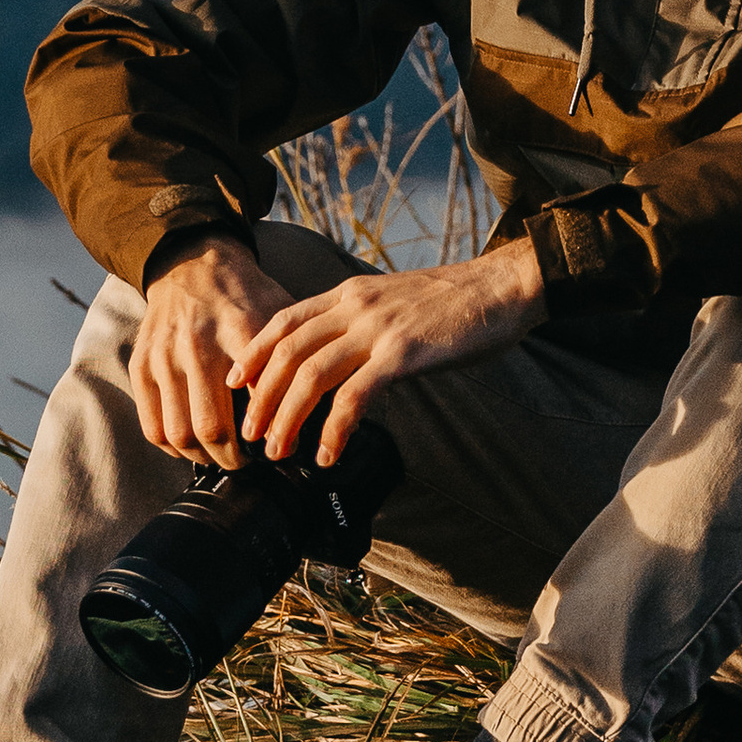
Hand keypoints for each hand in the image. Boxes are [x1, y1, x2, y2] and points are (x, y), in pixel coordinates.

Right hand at [132, 237, 294, 467]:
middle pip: (213, 428)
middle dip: (235, 458)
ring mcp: (164, 357)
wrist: (192, 263)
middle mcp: (198, 345)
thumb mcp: (281, 312)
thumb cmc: (245, 294)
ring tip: (221, 456)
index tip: (284, 445)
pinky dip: (173, 448)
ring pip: (180, 433)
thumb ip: (296, 354)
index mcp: (241, 329)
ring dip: (204, 457)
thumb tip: (322, 405)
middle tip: (249, 461)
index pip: (259, 398)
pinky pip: (152, 427)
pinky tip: (193, 447)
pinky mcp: (141, 366)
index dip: (273, 431)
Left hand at [232, 240, 547, 468]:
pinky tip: (329, 454)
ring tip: (278, 452)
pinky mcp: (403, 353)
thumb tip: (346, 363)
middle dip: (262, 398)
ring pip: (311, 376)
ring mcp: (377, 328)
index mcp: (351, 292)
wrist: (504, 286)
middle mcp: (355, 306)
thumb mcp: (397, 302)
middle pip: (288, 352)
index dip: (254, 353)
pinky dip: (334, 430)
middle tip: (252, 436)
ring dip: (288, 419)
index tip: (238, 384)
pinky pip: (355, 396)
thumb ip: (365, 325)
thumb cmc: (457, 301)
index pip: (285, 320)